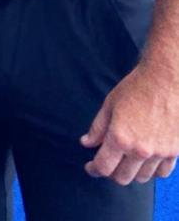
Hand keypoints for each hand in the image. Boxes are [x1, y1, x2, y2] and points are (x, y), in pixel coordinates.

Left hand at [81, 63, 178, 184]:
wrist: (166, 79)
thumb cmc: (137, 88)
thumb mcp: (110, 104)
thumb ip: (97, 127)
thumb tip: (87, 143)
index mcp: (120, 138)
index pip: (104, 167)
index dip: (94, 169)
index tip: (91, 167)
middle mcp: (140, 150)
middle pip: (122, 178)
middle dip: (111, 173)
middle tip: (108, 162)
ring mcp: (159, 152)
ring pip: (142, 178)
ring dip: (132, 173)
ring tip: (127, 160)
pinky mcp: (174, 151)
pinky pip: (162, 172)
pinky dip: (152, 171)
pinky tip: (146, 160)